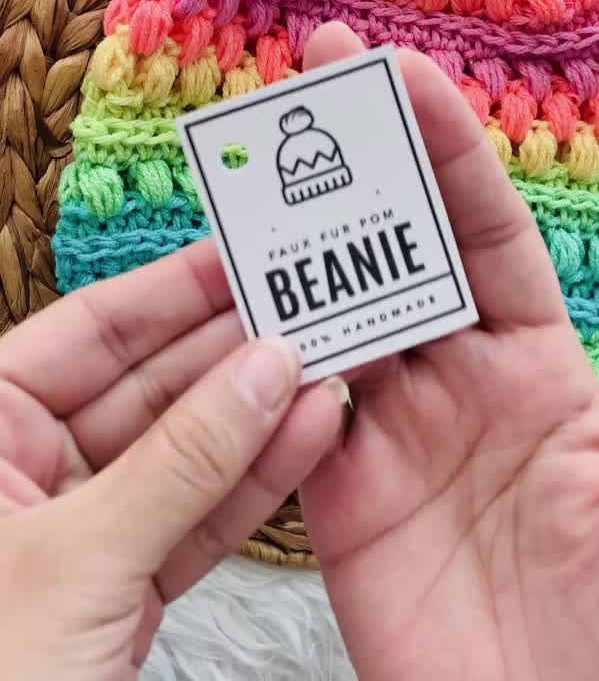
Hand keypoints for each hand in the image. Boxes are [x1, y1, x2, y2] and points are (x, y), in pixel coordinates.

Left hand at [0, 239, 344, 678]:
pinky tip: (306, 436)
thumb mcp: (78, 561)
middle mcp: (24, 470)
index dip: (167, 292)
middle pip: (145, 386)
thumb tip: (261, 370)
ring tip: (325, 365)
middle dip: (228, 353)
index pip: (86, 334)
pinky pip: (196, 515)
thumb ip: (182, 461)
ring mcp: (81, 528)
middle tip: (304, 308)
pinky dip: (253, 482)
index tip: (240, 257)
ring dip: (256, 415)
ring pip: (183, 451)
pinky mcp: (123, 584)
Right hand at [301, 23, 598, 680]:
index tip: (405, 72)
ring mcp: (389, 425)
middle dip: (363, 154)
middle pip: (399, 242)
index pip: (485, 227)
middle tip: (317, 67)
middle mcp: (455, 375)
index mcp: (535, 360)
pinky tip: (239, 300)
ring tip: (259, 161)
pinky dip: (264, 354)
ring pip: (334, 306)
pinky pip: (287, 401)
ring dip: (301, 237)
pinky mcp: (332, 486)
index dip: (447, 147)